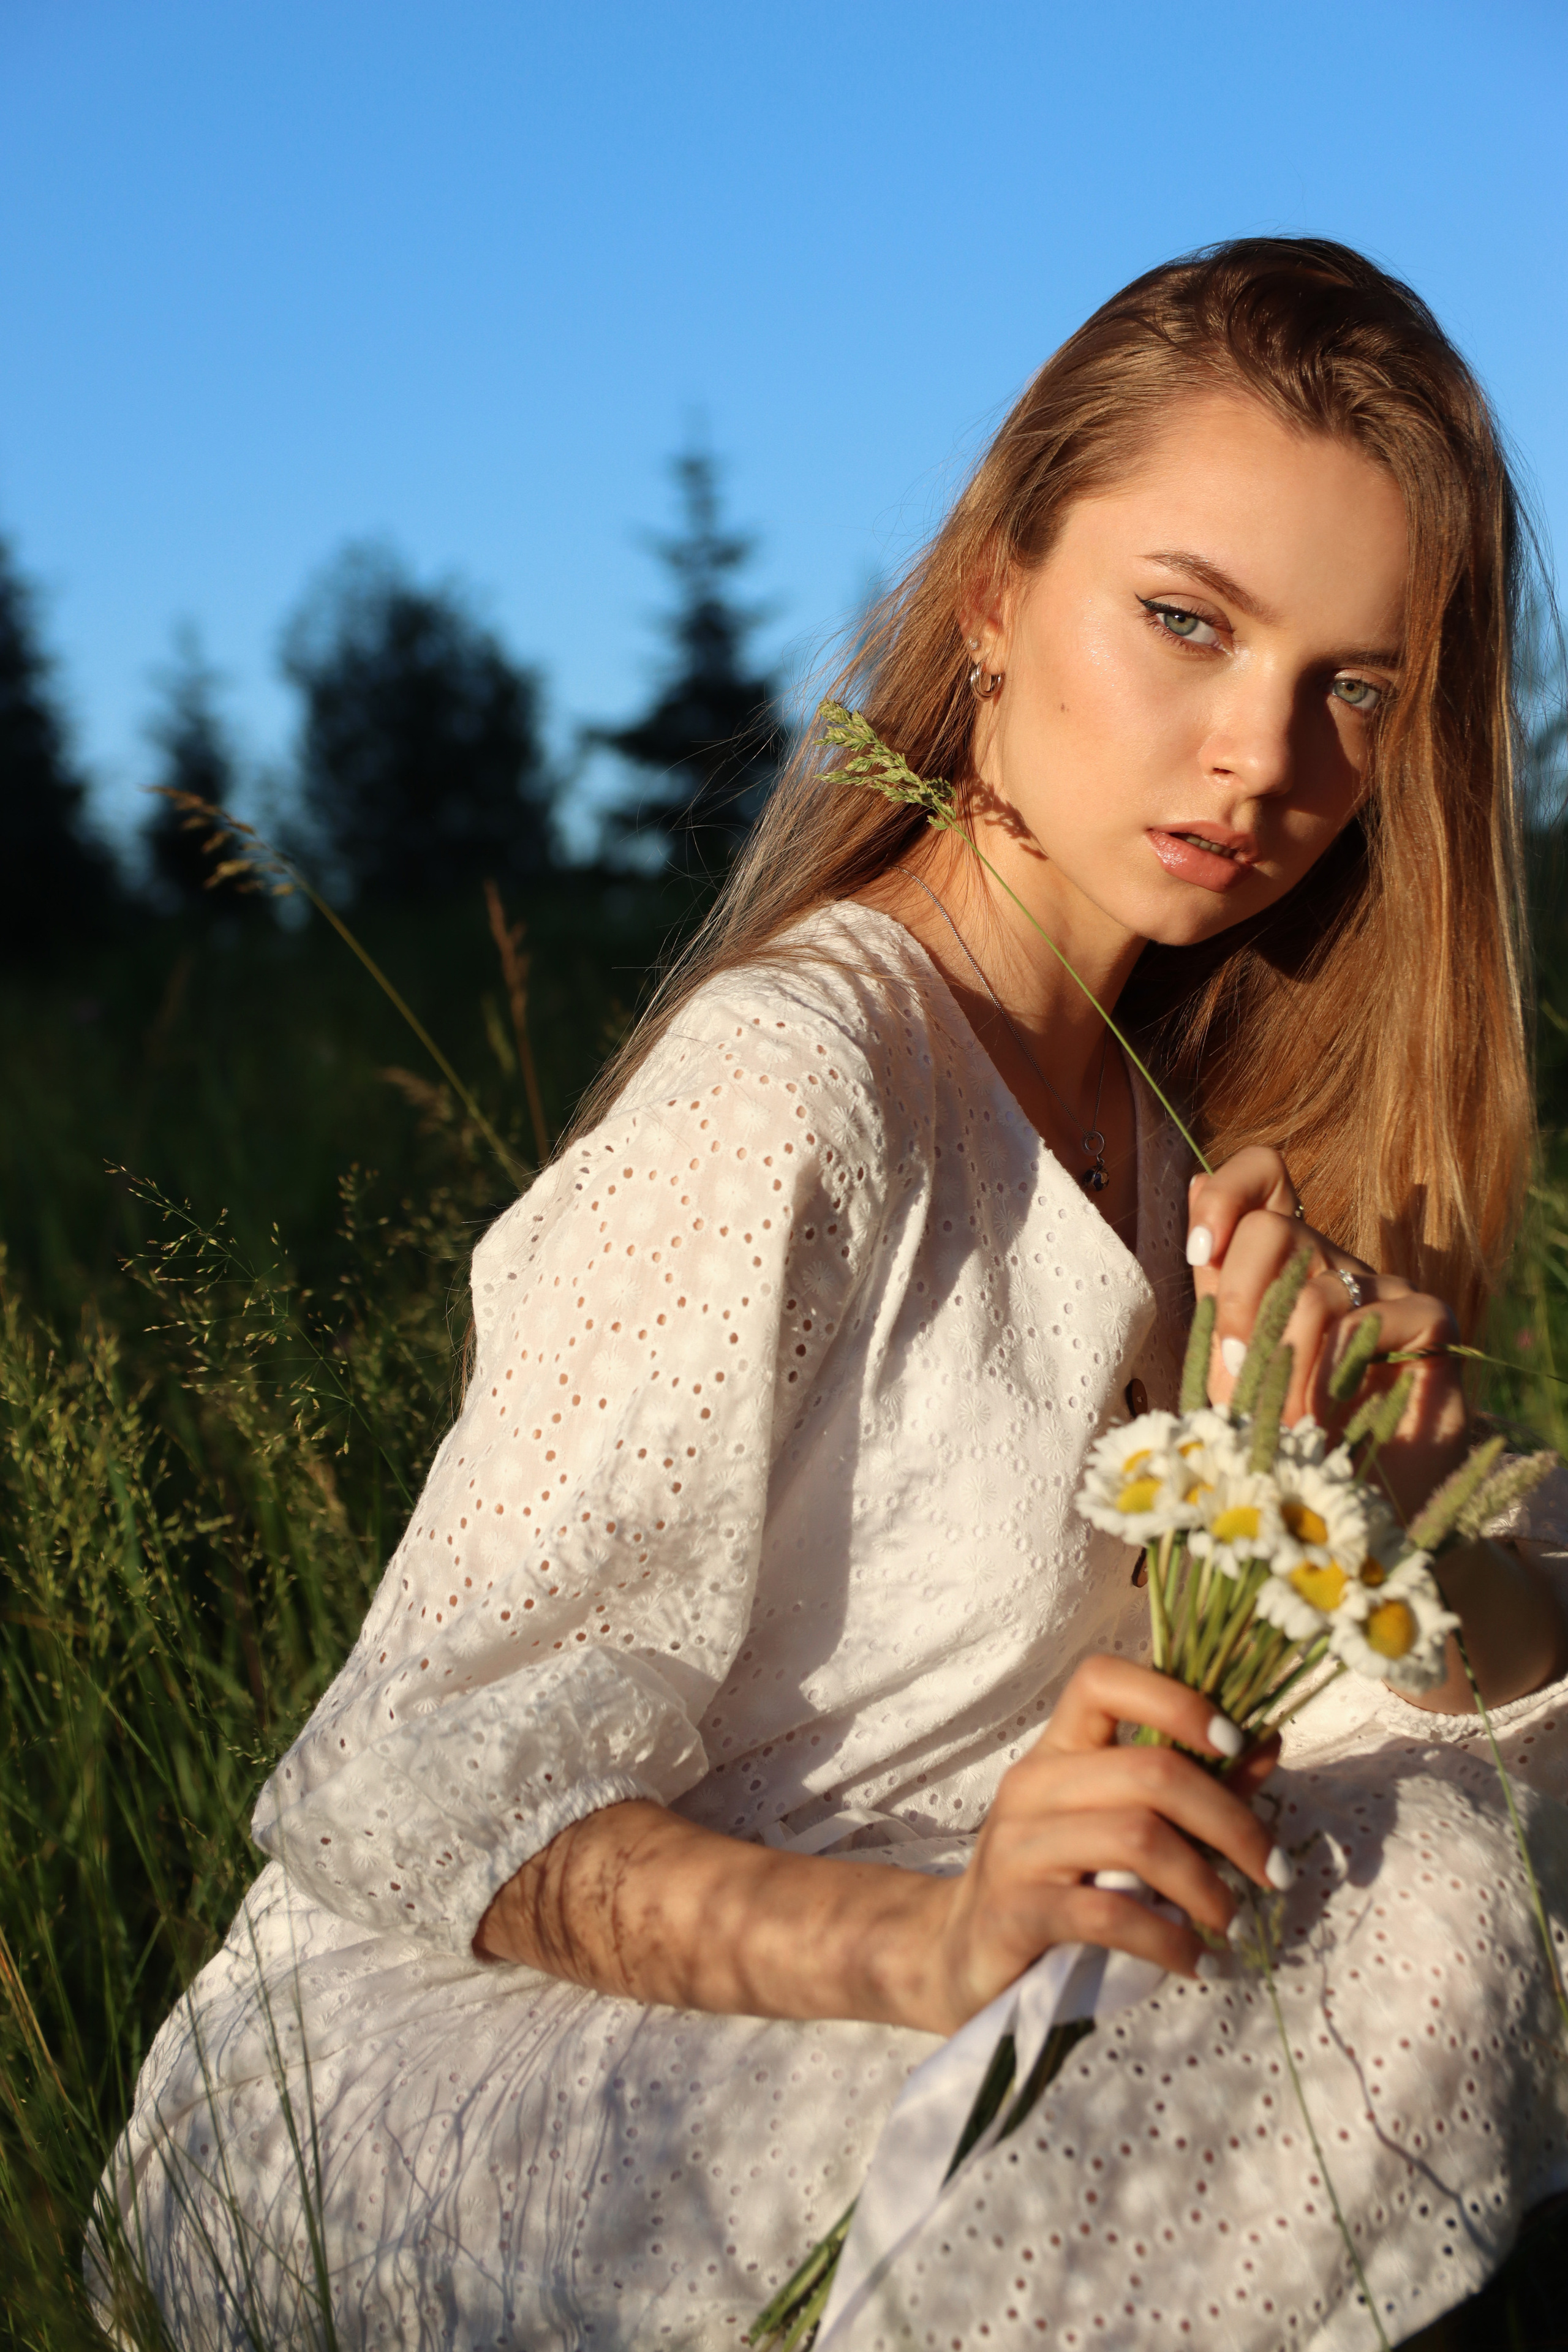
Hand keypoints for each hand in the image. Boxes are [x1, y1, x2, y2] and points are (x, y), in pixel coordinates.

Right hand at [915, 1657, 1281, 2034]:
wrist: (961, 1952)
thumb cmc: (1055, 1880)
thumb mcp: (1117, 1823)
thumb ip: (1192, 1784)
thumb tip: (1268, 1738)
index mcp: (1058, 1748)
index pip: (1102, 1680)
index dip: (1175, 1699)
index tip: (1234, 1743)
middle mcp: (1033, 1782)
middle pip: (1150, 1771)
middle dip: (1231, 1823)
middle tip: (1272, 1872)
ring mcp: (1019, 1844)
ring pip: (1137, 1839)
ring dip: (1206, 1885)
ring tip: (1231, 1920)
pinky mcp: (1016, 1910)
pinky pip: (1109, 1915)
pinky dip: (1168, 1940)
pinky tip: (1194, 1960)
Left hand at [1185, 1147, 1467, 1522]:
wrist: (1346, 1500)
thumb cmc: (1280, 1429)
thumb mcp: (1231, 1355)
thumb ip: (1217, 1280)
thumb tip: (1194, 1181)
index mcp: (1284, 1258)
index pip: (1263, 1173)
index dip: (1226, 1197)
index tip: (1201, 1255)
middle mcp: (1334, 1260)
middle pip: (1272, 1229)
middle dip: (1237, 1300)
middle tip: (1237, 1363)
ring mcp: (1384, 1288)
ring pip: (1313, 1287)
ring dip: (1280, 1360)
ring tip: (1274, 1415)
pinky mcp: (1427, 1321)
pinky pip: (1364, 1324)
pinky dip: (1324, 1377)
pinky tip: (1314, 1420)